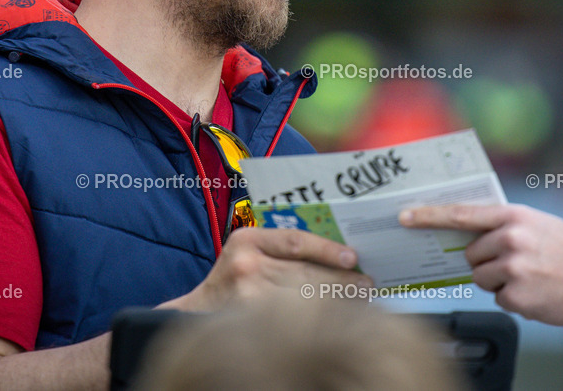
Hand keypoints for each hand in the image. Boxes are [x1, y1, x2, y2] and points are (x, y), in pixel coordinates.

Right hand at [177, 227, 372, 310]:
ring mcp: (247, 297)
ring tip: (359, 301)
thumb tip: (336, 253)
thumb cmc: (231, 281)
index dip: (327, 249)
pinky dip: (318, 321)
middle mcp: (246, 266)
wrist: (196, 314)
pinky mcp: (251, 323)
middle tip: (366, 284)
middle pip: (305, 273)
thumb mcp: (249, 253)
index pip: (295, 241)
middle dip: (340, 280)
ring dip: (336, 301)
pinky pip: (293, 321)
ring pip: (304, 299)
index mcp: (247, 240)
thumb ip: (280, 250)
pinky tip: (335, 322)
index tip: (351, 257)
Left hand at [399, 203, 562, 326]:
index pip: (461, 214)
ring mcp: (512, 268)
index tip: (404, 217)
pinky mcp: (516, 295)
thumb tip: (471, 234)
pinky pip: (498, 298)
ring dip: (499, 282)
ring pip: (481, 278)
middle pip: (471, 254)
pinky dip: (514, 299)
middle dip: (487, 261)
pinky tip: (537, 292)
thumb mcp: (539, 223)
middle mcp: (509, 238)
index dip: (429, 215)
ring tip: (531, 277)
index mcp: (513, 216)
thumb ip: (505, 225)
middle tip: (518, 263)